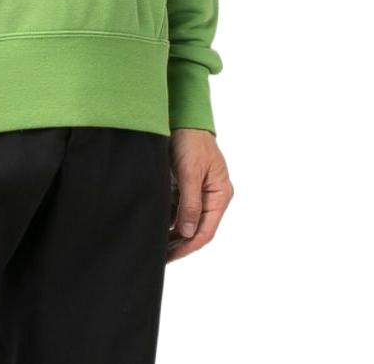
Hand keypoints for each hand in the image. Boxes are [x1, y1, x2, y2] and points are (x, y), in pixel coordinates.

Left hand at [167, 128, 232, 260]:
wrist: (183, 116)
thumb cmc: (190, 141)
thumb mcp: (189, 172)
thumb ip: (189, 203)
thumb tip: (186, 232)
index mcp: (220, 194)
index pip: (205, 230)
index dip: (188, 246)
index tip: (171, 256)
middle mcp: (212, 196)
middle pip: (196, 228)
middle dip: (179, 243)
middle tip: (160, 256)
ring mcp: (199, 191)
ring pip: (185, 220)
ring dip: (172, 232)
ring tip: (154, 245)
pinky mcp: (186, 185)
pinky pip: (177, 208)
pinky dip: (167, 217)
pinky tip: (155, 225)